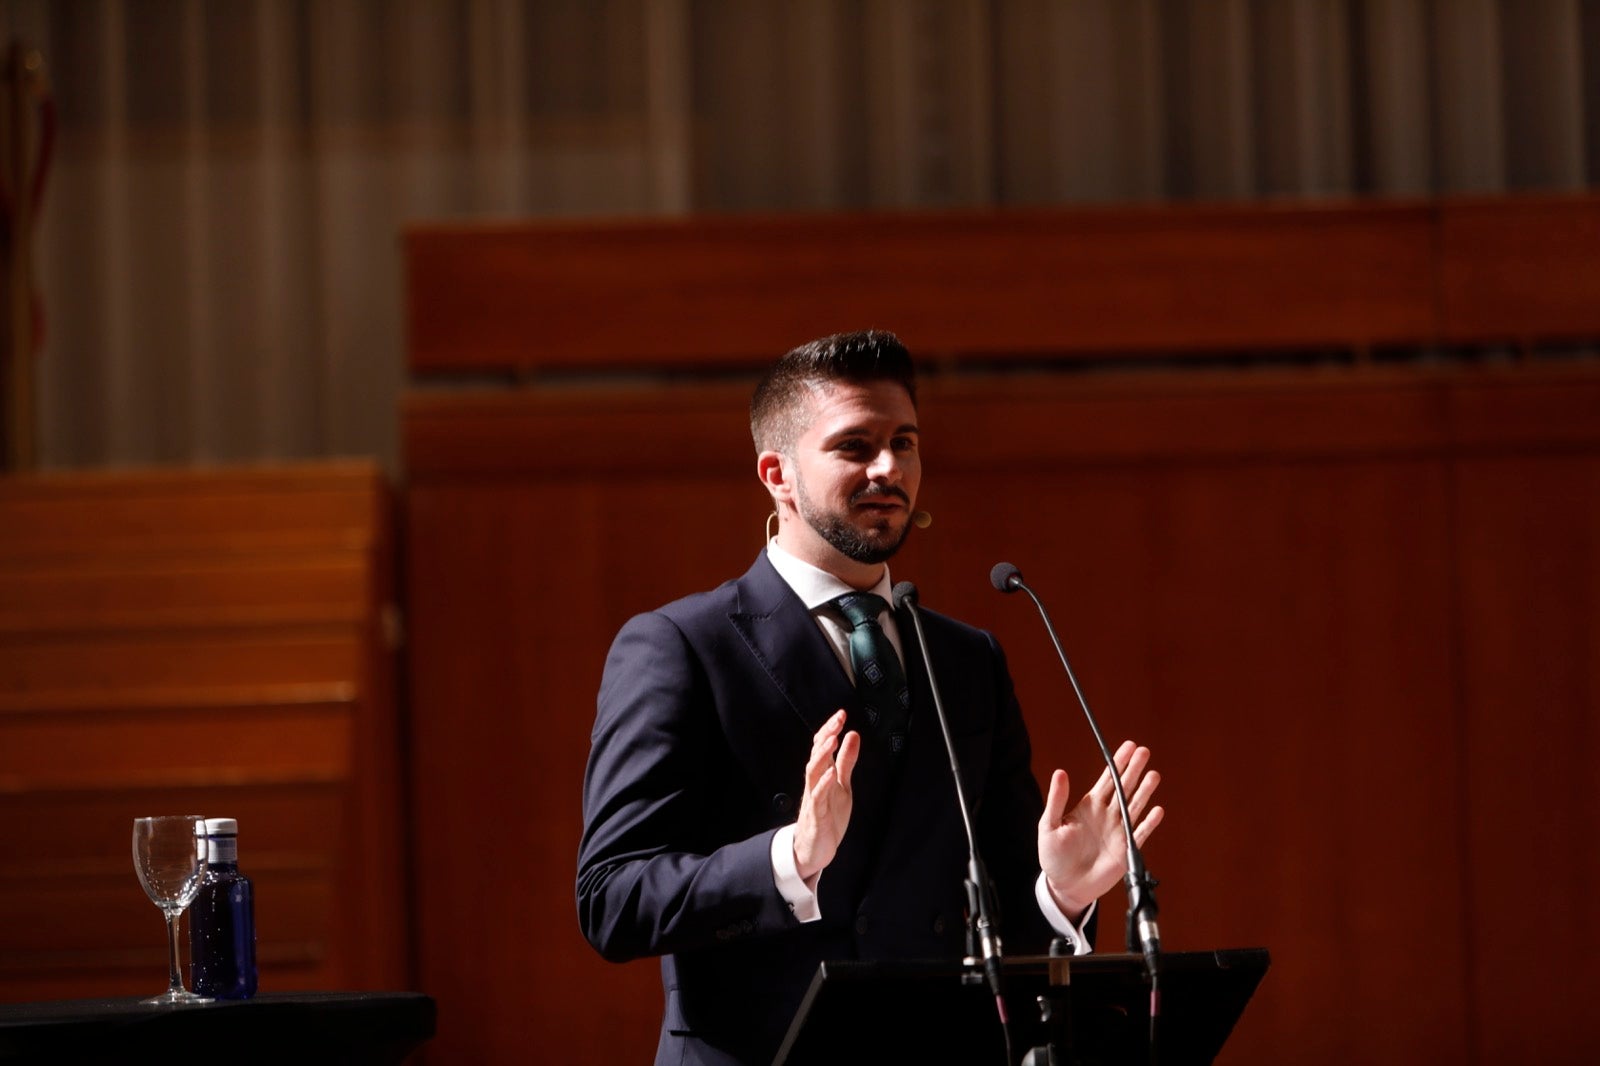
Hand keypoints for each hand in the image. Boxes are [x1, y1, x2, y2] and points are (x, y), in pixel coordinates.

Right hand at [792, 710, 860, 882]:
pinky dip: (823, 785)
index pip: (823, 746)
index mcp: (822, 774)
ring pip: (813, 772)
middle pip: (817, 754)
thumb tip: (853, 734)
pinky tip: (831, 773)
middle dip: (827, 736)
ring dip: (822, 756)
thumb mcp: (842, 785)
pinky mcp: (816, 815)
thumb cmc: (827, 815)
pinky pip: (817, 798)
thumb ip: (846, 761)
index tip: (841, 713)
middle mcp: (815, 783)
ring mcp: (814, 798)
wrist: (814, 849)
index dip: (831, 730)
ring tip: (832, 740)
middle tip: (837, 720)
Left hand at [1037, 740, 1163, 919]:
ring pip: (1134, 806)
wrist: (1065, 886)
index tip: (1128, 746)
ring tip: (1154, 775)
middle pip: (1123, 788)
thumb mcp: (1049, 825)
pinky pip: (1140, 834)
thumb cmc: (1053, 856)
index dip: (1117, 763)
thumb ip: (1057, 800)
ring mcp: (1117, 831)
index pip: (1106, 780)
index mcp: (1089, 806)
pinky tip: (1157, 810)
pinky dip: (1149, 823)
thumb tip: (1060, 773)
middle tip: (1144, 751)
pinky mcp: (1125, 850)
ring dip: (1144, 791)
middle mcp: (1106, 815)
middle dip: (1133, 769)